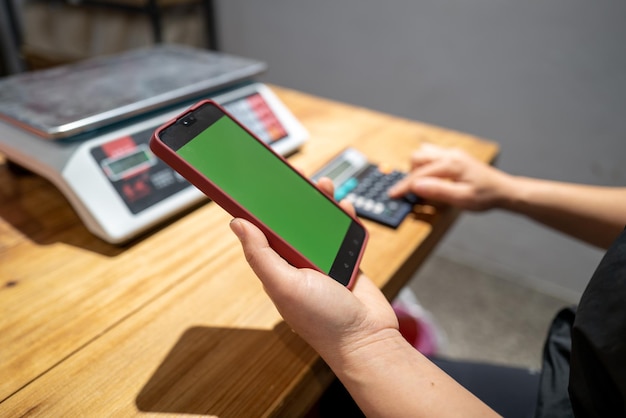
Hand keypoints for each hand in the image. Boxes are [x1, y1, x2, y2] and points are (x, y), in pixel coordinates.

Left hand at [229, 177, 398, 362]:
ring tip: (324, 185)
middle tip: (297, 177)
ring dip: (321, 203)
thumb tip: (237, 223)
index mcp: (278, 267)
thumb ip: (261, 254)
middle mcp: (298, 262)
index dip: (260, 207)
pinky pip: (342, 232)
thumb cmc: (323, 319)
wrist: (366, 338)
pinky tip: (345, 206)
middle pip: (293, 221)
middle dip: (294, 198)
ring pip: (318, 223)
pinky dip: (345, 217)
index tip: (258, 182)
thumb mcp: (284, 285)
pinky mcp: (345, 259)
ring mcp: (324, 260)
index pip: (264, 231)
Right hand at [388, 144, 511, 210]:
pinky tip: (432, 177)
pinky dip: (426, 165)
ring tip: (424, 185)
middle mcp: (450, 154)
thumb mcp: (462, 199)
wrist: (503, 190)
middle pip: (417, 157)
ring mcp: (452, 153)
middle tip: (414, 192)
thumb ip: (438, 191)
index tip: (392, 195)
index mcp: (451, 164)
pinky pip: (432, 154)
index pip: (419, 175)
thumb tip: (416, 186)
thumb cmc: (485, 196)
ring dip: (418, 168)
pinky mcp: (454, 156)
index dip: (404, 186)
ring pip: (423, 153)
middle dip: (410, 175)